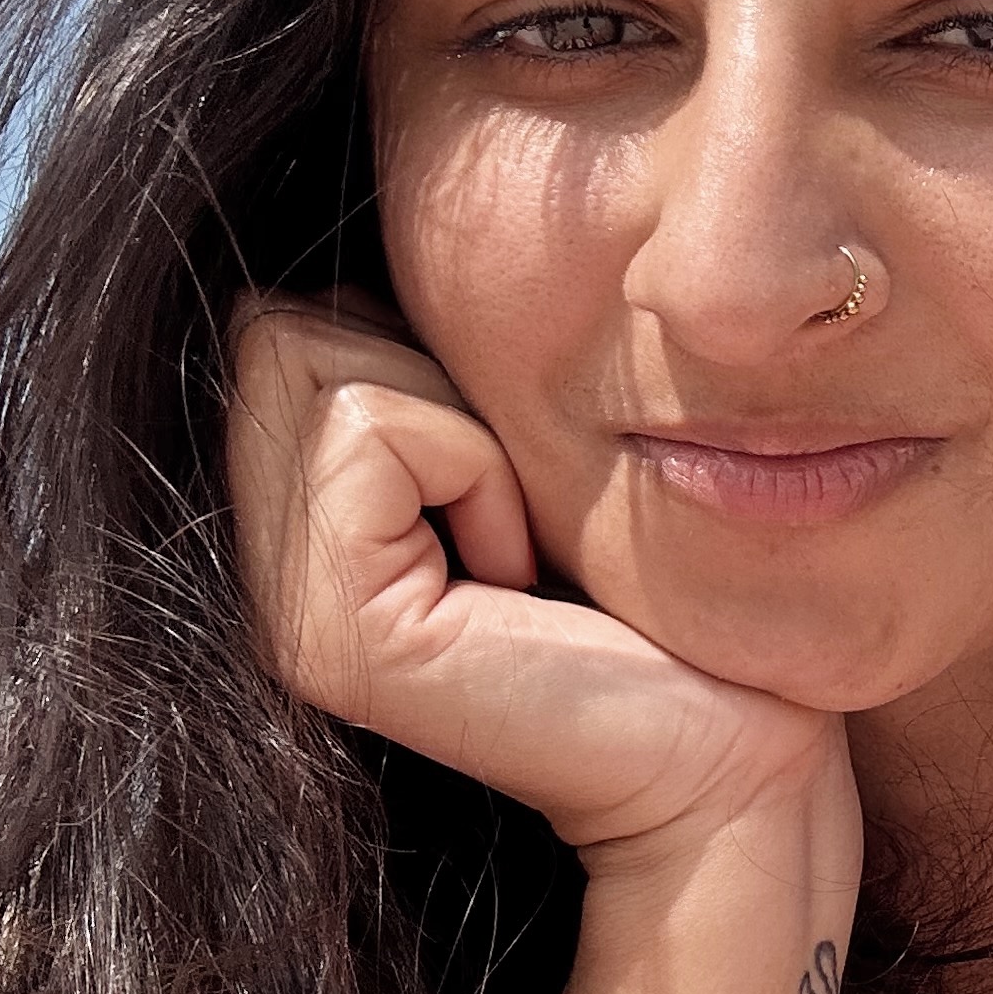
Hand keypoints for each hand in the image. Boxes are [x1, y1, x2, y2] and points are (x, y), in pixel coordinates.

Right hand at [227, 294, 844, 855]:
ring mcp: (281, 610)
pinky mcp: (334, 632)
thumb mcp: (524, 450)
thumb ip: (423, 373)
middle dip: (428, 385)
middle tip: (512, 517)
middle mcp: (260, 571)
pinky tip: (518, 582)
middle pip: (278, 324)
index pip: (278, 320)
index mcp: (294, 526)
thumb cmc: (661, 600)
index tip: (505, 489)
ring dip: (460, 429)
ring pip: (311, 354)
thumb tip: (366, 237)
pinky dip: (474, 469)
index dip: (420, 363)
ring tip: (518, 555)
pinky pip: (372, 423)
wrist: (732, 756)